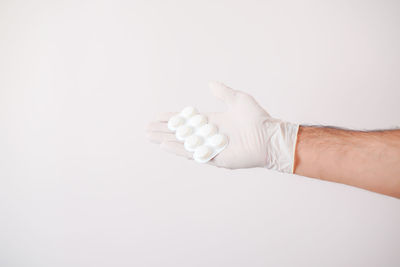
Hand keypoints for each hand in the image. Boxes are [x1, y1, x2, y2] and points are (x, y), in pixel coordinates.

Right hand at [147, 82, 298, 171]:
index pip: (187, 120)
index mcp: (212, 122)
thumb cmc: (257, 118)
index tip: (157, 116)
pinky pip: (193, 154)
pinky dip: (178, 150)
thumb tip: (210, 83)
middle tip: (147, 128)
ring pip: (182, 144)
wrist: (270, 137)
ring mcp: (210, 147)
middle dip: (163, 130)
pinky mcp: (214, 158)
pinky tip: (164, 145)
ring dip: (165, 140)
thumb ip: (223, 93)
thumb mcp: (238, 99)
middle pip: (181, 133)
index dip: (172, 118)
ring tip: (149, 136)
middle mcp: (208, 135)